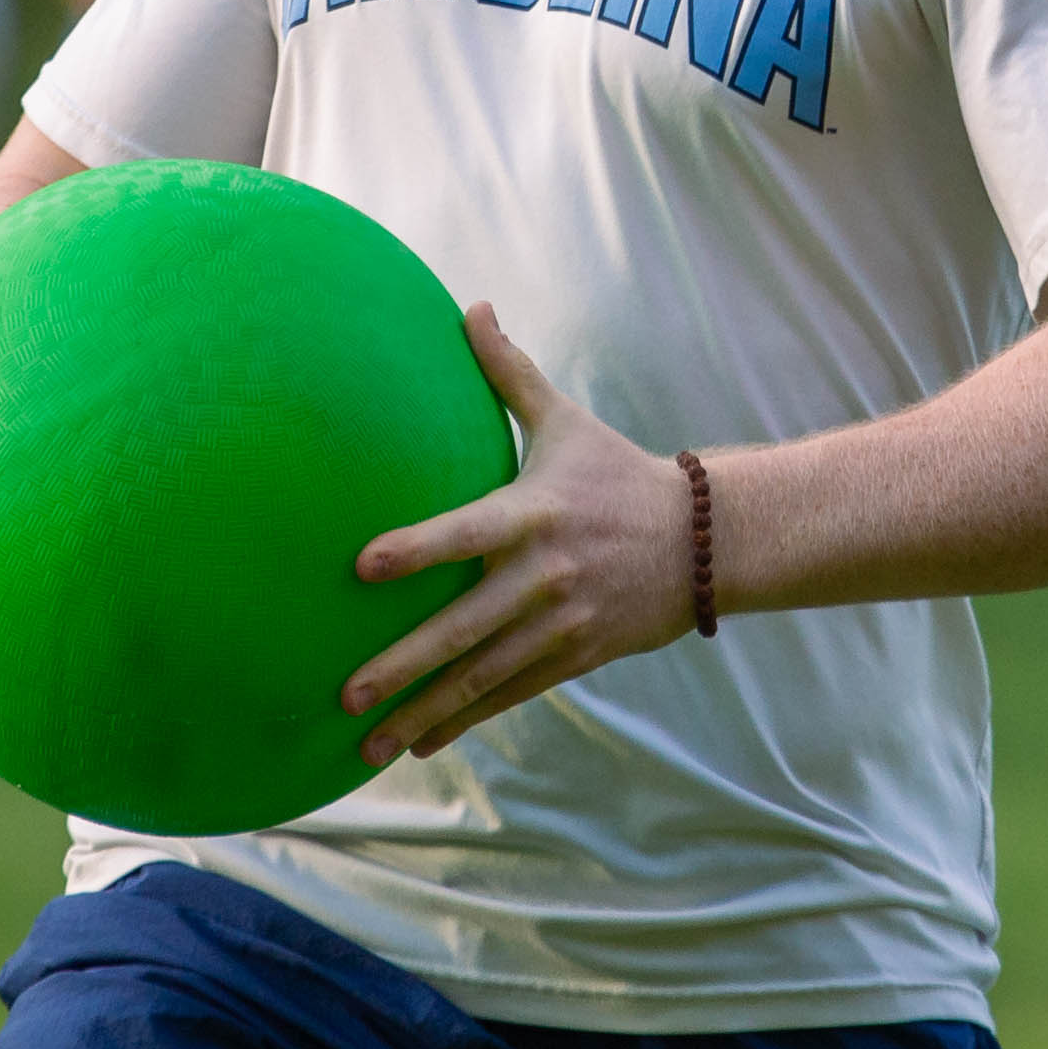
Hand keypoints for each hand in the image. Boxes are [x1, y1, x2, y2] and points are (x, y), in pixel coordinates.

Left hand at [340, 310, 698, 764]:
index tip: (360, 566)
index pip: (465, 531)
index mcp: (533, 513)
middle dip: (402, 664)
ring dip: (424, 711)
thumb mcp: (565, 422)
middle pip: (464, 627)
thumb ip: (509, 373)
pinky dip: (466, 720)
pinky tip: (420, 739)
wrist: (703, 540)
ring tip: (368, 742)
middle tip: (344, 692)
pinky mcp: (576, 656)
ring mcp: (561, 624)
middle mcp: (545, 575)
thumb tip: (469, 306)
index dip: (416, 548)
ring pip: (483, 677)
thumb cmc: (616, 473)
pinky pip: (512, 694)